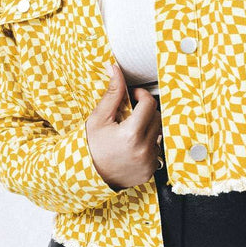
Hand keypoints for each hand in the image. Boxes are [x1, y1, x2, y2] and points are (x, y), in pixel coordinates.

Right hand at [85, 62, 162, 189]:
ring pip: (158, 133)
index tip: (133, 96)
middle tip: (129, 113)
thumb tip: (116, 70)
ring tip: (129, 131)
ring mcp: (148, 162)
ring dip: (147, 128)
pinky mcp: (150, 171)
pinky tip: (131, 146)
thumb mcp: (98, 118)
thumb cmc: (90, 146)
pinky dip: (147, 145)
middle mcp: (143, 150)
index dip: (141, 95)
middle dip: (145, 111)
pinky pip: (156, 150)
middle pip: (157, 117)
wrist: (87, 176)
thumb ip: (112, 93)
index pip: (149, 103)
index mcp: (131, 134)